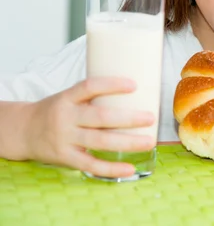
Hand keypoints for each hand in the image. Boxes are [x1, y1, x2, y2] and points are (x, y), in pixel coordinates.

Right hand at [22, 77, 154, 177]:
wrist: (23, 131)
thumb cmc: (56, 110)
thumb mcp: (69, 97)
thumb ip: (93, 95)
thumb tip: (135, 89)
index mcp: (68, 98)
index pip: (89, 87)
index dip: (111, 85)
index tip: (134, 85)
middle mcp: (66, 117)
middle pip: (100, 118)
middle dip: (128, 119)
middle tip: (150, 117)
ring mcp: (65, 139)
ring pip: (100, 142)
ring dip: (127, 143)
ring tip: (149, 142)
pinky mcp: (66, 158)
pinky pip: (91, 165)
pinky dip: (111, 169)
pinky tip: (130, 169)